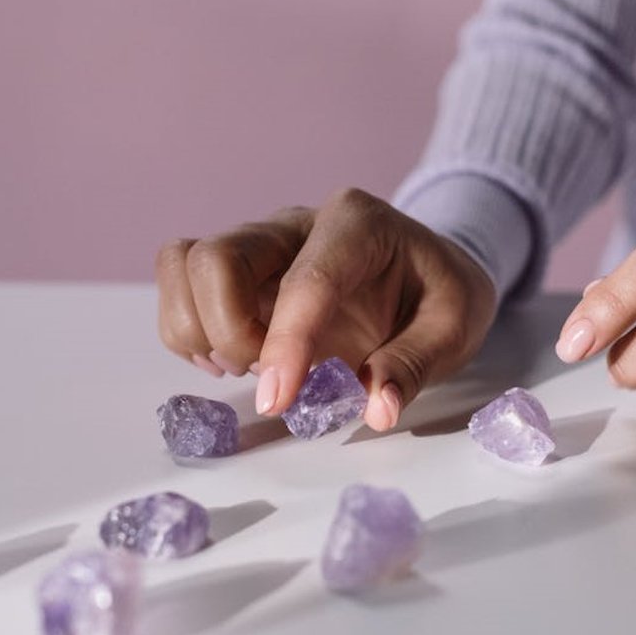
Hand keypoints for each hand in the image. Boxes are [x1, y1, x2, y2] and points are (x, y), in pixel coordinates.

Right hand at [156, 188, 497, 430]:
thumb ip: (414, 364)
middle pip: (218, 256)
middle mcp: (294, 225)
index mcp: (358, 225)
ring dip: (199, 329)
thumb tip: (376, 409)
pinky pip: (180, 282)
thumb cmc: (438, 293)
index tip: (279, 402)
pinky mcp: (236, 271)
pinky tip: (232, 359)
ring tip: (244, 366)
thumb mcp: (455, 326)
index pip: (307, 280)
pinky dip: (188, 328)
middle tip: (270, 378)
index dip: (286, 344)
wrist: (427, 268)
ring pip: (184, 263)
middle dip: (228, 330)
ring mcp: (258, 245)